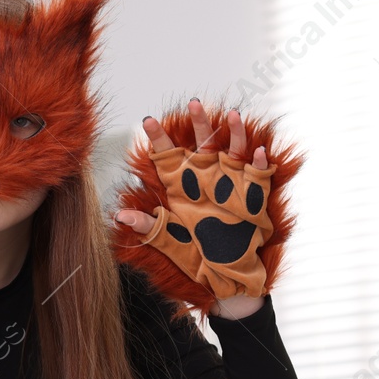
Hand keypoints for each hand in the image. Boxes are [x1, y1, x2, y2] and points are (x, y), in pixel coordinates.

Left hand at [116, 101, 274, 301]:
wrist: (224, 276)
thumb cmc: (194, 256)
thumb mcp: (168, 240)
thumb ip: (147, 225)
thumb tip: (120, 215)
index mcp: (184, 186)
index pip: (168, 156)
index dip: (159, 138)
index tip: (148, 121)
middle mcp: (207, 179)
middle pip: (203, 143)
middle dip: (199, 123)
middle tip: (193, 103)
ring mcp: (231, 184)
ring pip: (233, 150)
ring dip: (234, 132)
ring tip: (231, 114)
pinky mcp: (252, 196)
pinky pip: (258, 174)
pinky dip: (259, 163)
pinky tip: (258, 151)